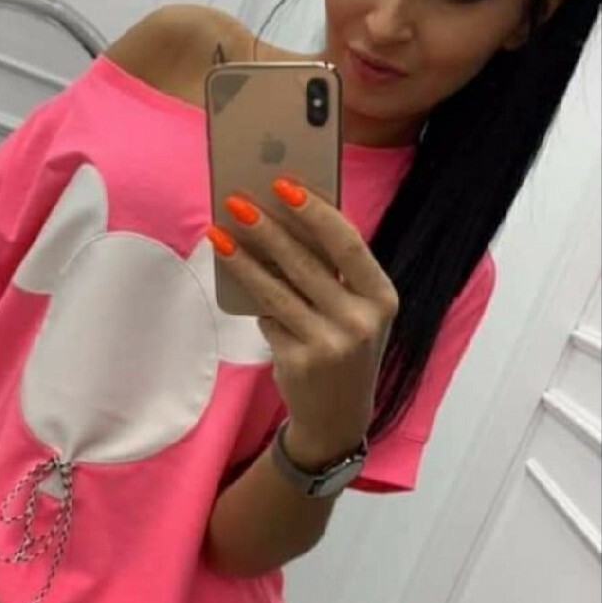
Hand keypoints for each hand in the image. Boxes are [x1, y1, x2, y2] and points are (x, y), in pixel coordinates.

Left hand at [210, 180, 398, 466]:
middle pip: (306, 263)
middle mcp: (361, 321)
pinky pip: (268, 318)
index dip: (315, 212)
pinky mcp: (300, 362)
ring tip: (219, 233)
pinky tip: (237, 279)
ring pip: (277, 290)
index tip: (284, 185)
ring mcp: (331, 344)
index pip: (348, 244)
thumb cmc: (345, 348)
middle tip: (238, 201)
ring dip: (244, 259)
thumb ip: (333, 273)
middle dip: (268, 228)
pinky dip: (254, 300)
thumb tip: (282, 219)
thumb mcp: (356, 311)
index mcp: (382, 297)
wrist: (339, 417)